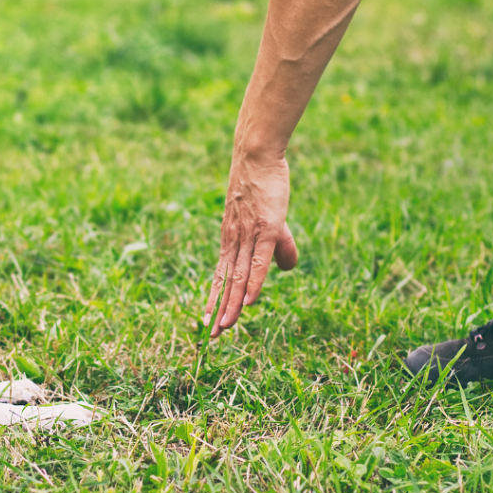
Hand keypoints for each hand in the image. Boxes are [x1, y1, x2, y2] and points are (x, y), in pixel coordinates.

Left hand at [205, 153, 297, 337]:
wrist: (257, 157)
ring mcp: (248, 235)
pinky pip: (258, 261)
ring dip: (232, 304)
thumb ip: (279, 247)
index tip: (207, 321)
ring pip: (239, 276)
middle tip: (210, 335)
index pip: (221, 276)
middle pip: (226, 281)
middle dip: (218, 309)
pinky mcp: (265, 228)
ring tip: (225, 327)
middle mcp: (234, 241)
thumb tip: (286, 270)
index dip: (215, 299)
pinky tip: (250, 302)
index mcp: (231, 240)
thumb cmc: (263, 187)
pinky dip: (253, 283)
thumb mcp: (272, 221)